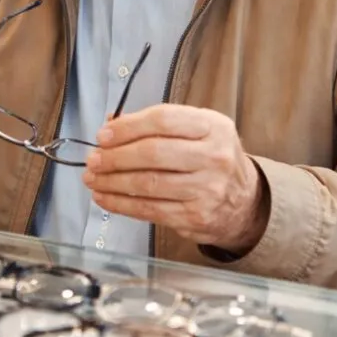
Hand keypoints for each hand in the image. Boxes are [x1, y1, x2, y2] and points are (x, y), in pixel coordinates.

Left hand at [82, 105, 269, 253]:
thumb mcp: (196, 130)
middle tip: (93, 159)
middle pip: (153, 153)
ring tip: (92, 178)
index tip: (103, 135)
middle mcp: (215, 157)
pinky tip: (105, 197)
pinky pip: (149, 209)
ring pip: (148, 184)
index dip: (127, 127)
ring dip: (112, 182)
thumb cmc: (210, 159)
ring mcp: (207, 189)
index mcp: (213, 126)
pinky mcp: (196, 217)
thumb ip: (156, 125)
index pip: (162, 120)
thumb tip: (110, 125)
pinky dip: (121, 204)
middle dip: (115, 157)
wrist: (244, 202)